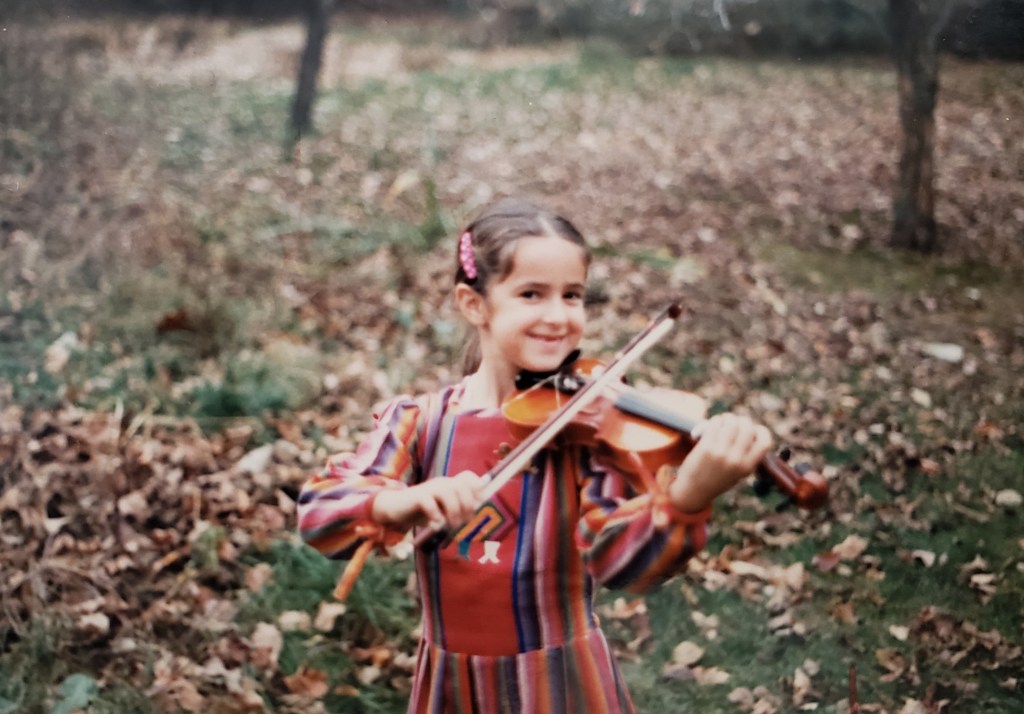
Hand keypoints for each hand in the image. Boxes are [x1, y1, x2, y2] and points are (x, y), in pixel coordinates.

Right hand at [371, 471, 486, 531]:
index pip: (469, 477)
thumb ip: (458, 510)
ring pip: (448, 493)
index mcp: (450, 485)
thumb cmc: (422, 511)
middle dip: (467, 506)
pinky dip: (435, 515)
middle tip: (462, 521)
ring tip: (450, 525)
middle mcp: (441, 483)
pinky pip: (429, 502)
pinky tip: (435, 524)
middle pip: (462, 486)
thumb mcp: (443, 511)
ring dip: (453, 512)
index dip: (478, 490)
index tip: (476, 506)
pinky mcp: (417, 497)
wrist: (396, 509)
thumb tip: (474, 513)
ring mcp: (429, 488)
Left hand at [670, 413, 773, 513]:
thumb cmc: (717, 479)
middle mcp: (736, 460)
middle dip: (742, 420)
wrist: (694, 491)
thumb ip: (746, 456)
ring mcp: (721, 453)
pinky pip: (715, 425)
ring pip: (731, 423)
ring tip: (723, 420)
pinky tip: (714, 423)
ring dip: (728, 417)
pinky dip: (716, 420)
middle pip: (747, 428)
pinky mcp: (706, 447)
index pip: (764, 443)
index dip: (761, 432)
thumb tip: (750, 429)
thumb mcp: (738, 473)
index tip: (754, 429)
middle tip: (735, 421)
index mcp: (747, 467)